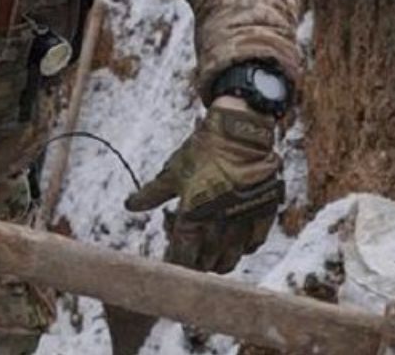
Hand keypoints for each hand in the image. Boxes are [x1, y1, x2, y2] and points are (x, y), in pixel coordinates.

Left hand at [124, 97, 282, 273]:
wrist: (239, 131)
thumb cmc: (203, 150)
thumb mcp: (173, 172)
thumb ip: (152, 194)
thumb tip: (130, 206)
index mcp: (193, 215)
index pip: (182, 255)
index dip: (176, 261)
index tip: (172, 258)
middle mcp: (219, 223)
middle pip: (207, 262)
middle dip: (197, 263)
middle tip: (193, 255)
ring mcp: (243, 219)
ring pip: (231, 257)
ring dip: (220, 261)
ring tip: (214, 257)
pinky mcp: (264, 212)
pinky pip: (255, 242)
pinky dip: (245, 247)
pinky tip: (238, 243)